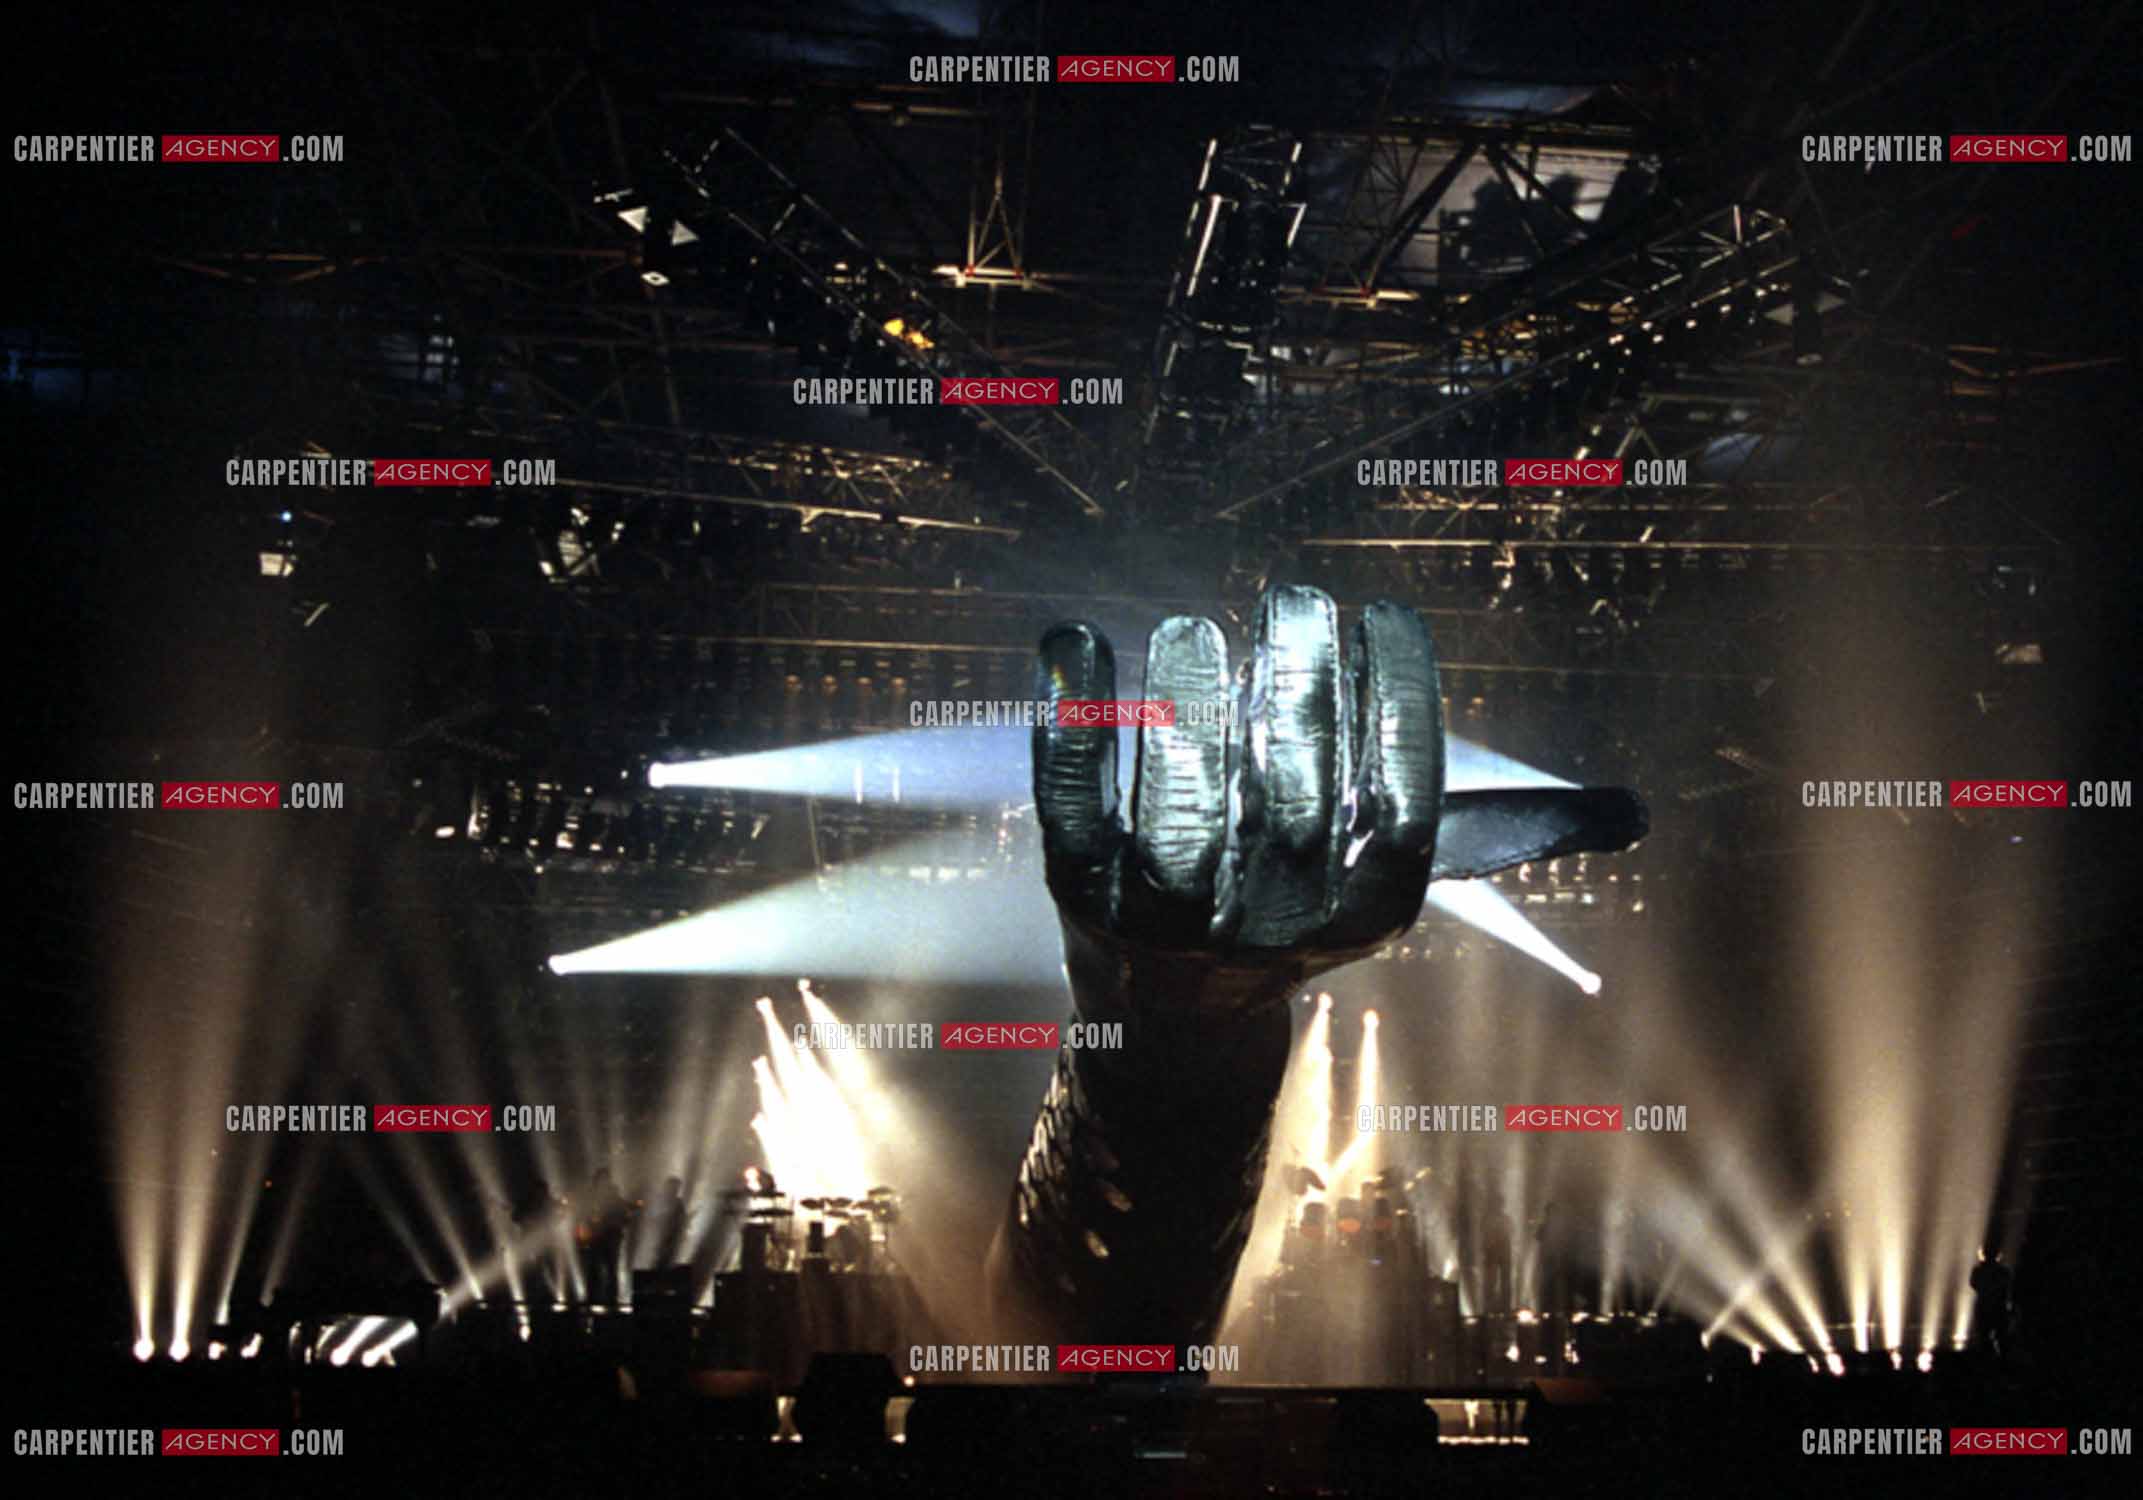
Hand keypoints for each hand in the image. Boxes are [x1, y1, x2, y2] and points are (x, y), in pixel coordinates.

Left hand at [1034, 585, 1445, 996]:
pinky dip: (1072, 722)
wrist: (1173, 1018)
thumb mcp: (1352, 877)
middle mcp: (1267, 931)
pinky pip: (1073, 804)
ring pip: (1181, 820)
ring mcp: (1168, 922)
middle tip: (1294, 600)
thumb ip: (1390, 802)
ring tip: (1193, 630)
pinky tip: (1076, 642)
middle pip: (1293, 810)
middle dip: (1299, 692)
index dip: (1402, 708)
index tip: (1385, 618)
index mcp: (1357, 919)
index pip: (1402, 814)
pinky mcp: (1084, 893)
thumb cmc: (1272, 907)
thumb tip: (1445, 711)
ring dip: (1189, 709)